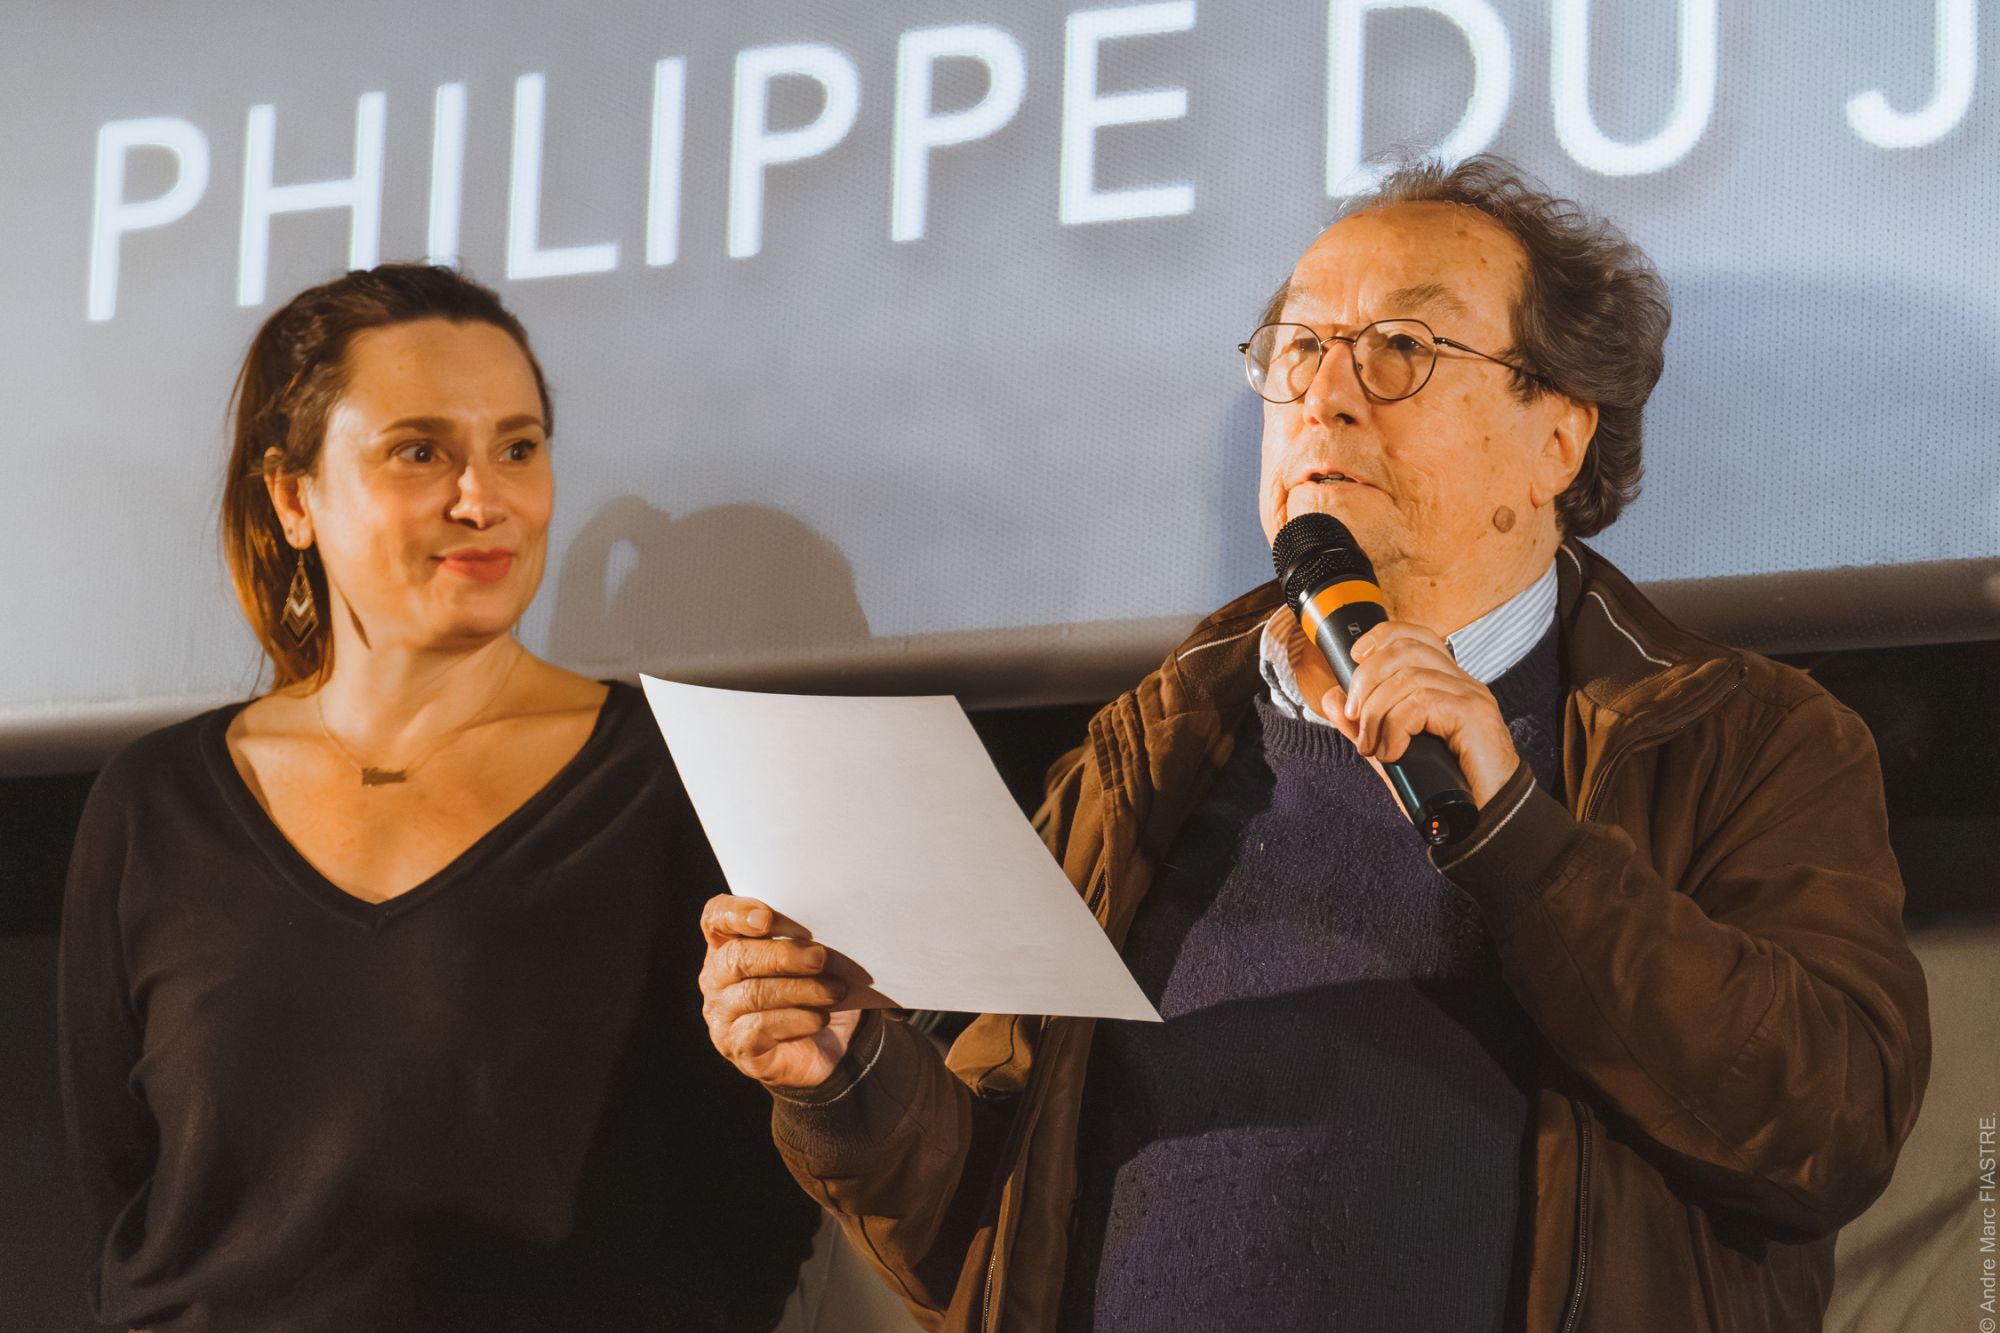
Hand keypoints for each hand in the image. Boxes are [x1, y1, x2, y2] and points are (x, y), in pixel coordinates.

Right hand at [699, 894, 859, 1088]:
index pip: (716, 917)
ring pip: (752, 994)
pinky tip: (820, 1018)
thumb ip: (807, 941)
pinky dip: (797, 1020)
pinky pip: (761, 1028)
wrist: (822, 1046)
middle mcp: (717, 978)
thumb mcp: (811, 958)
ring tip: (835, 991)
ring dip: (800, 990)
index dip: (737, 913)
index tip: (767, 920)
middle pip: (736, 957)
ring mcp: (722, 1015)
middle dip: (782, 955)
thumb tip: (823, 939)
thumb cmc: (812, 989)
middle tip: (820, 958)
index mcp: (729, 944)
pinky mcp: (738, 1047)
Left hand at [1283, 615, 1519, 807]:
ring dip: (1376, 713)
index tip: (1355, 658)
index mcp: (1445, 684)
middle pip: (1406, 650)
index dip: (1383, 635)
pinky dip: (1395, 728)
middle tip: (1356, 720)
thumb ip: (1364, 724)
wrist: (1484, 820)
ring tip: (1372, 745)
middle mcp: (1462, 683)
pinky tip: (1394, 753)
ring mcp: (1470, 696)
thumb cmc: (1443, 788)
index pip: (1416, 636)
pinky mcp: (1474, 714)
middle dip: (1366, 681)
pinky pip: (1420, 702)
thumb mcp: (1392, 751)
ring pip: (1408, 677)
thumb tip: (1331, 697)